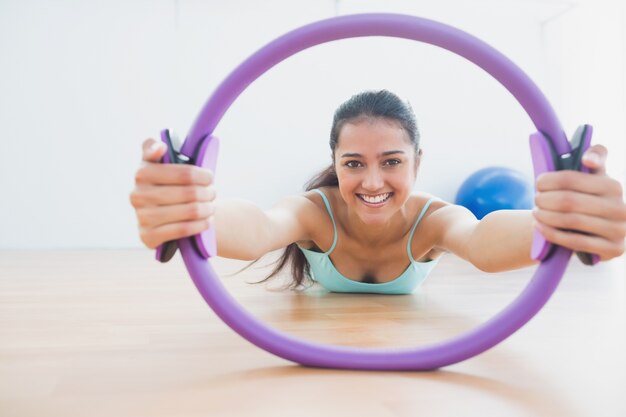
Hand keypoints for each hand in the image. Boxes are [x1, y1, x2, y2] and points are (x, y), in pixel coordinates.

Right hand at [129, 138, 215, 248]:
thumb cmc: (168, 184)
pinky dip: (200, 225)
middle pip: (190, 193)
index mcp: (142, 173)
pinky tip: (206, 221)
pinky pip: (183, 229)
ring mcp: (141, 217)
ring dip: (207, 209)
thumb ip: (156, 149)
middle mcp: (137, 195)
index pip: (185, 173)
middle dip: (208, 193)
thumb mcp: (160, 164)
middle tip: (213, 193)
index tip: (209, 177)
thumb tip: (161, 147)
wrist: (163, 217)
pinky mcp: (147, 236)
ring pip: (189, 211)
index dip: (203, 176)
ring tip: (211, 207)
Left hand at [533, 144, 625, 261]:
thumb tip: (588, 159)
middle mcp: (621, 208)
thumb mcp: (595, 177)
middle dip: (544, 200)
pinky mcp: (613, 250)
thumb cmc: (589, 198)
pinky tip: (539, 226)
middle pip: (568, 201)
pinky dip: (551, 234)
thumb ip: (596, 157)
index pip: (571, 179)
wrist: (599, 232)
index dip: (548, 180)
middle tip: (535, 199)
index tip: (538, 183)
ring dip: (546, 216)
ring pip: (570, 221)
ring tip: (535, 212)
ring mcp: (619, 230)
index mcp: (613, 186)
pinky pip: (575, 242)